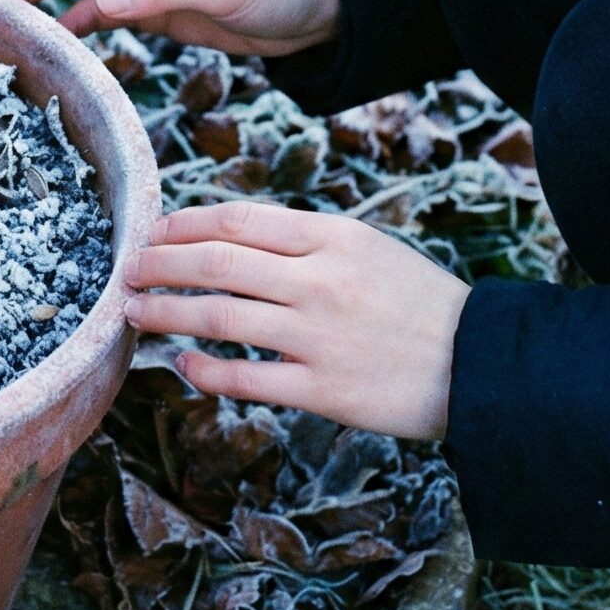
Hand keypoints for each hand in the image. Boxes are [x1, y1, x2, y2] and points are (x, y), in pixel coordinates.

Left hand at [122, 199, 471, 440]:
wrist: (482, 365)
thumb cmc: (419, 303)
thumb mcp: (369, 248)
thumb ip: (306, 242)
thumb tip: (231, 237)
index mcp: (332, 237)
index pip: (239, 220)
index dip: (184, 224)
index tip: (153, 232)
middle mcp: (321, 281)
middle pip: (217, 262)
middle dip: (160, 264)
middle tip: (126, 269)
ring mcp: (319, 336)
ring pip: (219, 316)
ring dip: (166, 312)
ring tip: (134, 312)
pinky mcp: (323, 390)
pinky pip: (246, 378)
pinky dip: (204, 369)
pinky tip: (183, 362)